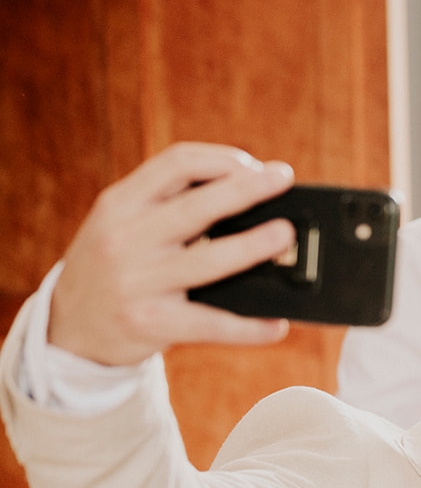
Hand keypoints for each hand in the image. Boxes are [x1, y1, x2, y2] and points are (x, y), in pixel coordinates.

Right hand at [48, 143, 297, 365]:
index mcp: (120, 204)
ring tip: (284, 235)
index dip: (222, 159)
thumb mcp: (121, 223)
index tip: (254, 165)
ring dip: (253, 246)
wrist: (68, 328)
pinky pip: (211, 323)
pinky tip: (276, 325)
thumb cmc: (112, 266)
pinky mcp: (151, 324)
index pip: (176, 164)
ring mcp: (137, 283)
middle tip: (283, 178)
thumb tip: (249, 196)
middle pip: (197, 207)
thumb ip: (168, 205)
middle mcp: (125, 239)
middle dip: (246, 189)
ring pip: (209, 261)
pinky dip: (249, 327)